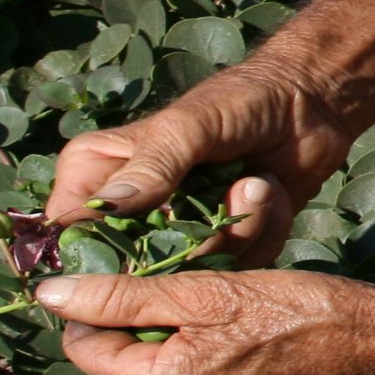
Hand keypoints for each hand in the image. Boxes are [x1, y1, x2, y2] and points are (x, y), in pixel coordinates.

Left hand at [36, 269, 374, 374]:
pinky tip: (208, 290)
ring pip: (147, 348)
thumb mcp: (206, 292)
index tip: (105, 252)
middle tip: (150, 253)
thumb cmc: (296, 310)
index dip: (86, 297)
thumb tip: (50, 294)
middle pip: (113, 348)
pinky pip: (180, 354)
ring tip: (184, 266)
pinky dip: (183, 321)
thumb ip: (125, 296)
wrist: (369, 338)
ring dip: (155, 306)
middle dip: (122, 300)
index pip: (84, 344)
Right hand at [45, 64, 354, 266]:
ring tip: (257, 181)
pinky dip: (260, 234)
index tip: (154, 243)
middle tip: (233, 189)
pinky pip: (231, 270)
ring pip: (189, 274)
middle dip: (194, 240)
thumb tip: (106, 210)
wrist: (305, 103)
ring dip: (236, 231)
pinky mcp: (219, 248)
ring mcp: (177, 234)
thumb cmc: (237, 100)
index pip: (69, 232)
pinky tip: (269, 194)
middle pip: (135, 269)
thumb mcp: (188, 126)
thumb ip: (150, 167)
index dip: (98, 257)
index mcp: (97, 174)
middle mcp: (130, 212)